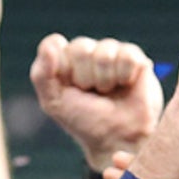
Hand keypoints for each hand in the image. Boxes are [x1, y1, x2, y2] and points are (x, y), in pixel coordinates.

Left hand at [30, 35, 165, 169]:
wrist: (116, 139)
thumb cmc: (84, 121)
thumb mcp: (53, 102)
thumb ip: (42, 73)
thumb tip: (56, 39)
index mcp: (65, 60)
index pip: (55, 45)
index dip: (63, 70)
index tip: (70, 89)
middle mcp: (88, 52)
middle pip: (80, 47)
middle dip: (84, 77)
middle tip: (91, 93)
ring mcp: (113, 53)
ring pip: (104, 52)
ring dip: (105, 80)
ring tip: (109, 91)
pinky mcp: (136, 59)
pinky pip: (127, 56)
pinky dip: (125, 76)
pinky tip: (126, 85)